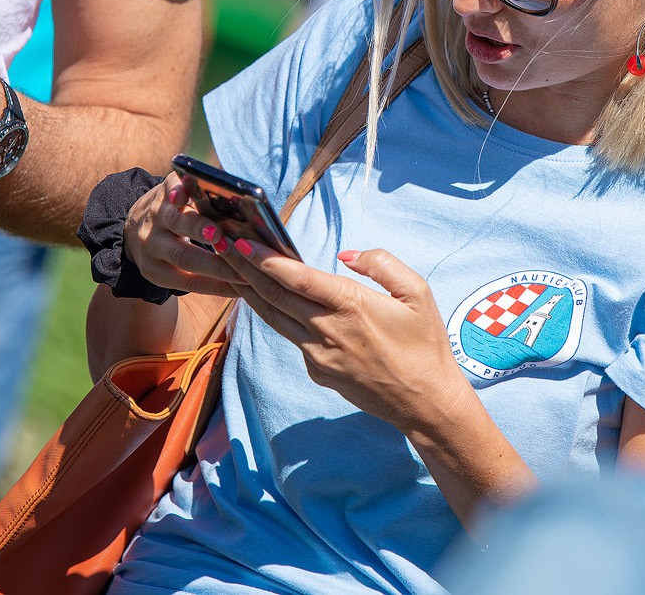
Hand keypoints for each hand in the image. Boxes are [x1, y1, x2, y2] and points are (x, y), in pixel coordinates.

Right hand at [122, 174, 246, 296]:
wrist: (134, 232)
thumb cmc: (174, 210)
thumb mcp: (179, 191)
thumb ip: (200, 187)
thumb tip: (231, 182)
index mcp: (165, 197)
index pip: (170, 187)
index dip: (179, 189)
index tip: (186, 195)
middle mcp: (155, 222)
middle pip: (176, 223)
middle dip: (199, 229)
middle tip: (220, 235)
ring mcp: (152, 250)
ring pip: (183, 258)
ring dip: (216, 266)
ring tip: (243, 272)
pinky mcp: (155, 274)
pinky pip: (188, 283)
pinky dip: (215, 287)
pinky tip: (238, 290)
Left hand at [218, 240, 472, 433]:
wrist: (424, 402)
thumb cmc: (424, 343)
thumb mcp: (417, 293)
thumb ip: (381, 264)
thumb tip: (345, 254)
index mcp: (351, 305)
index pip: (296, 278)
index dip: (264, 259)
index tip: (239, 242)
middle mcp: (327, 330)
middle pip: (274, 295)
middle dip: (243, 268)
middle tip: (219, 245)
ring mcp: (318, 355)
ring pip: (274, 318)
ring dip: (250, 291)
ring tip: (230, 268)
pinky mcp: (317, 371)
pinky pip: (292, 338)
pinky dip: (276, 316)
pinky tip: (268, 300)